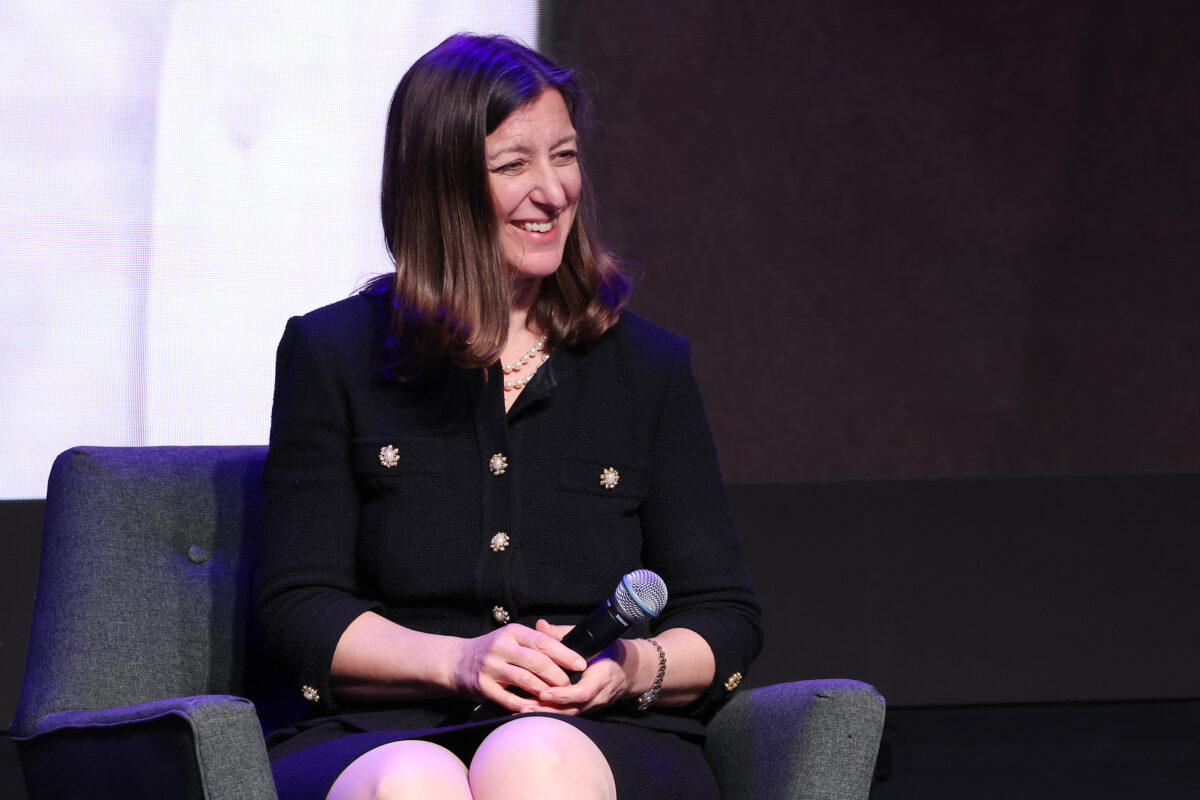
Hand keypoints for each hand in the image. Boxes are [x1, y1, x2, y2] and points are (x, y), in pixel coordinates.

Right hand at [451, 624, 587, 712]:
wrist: (457, 662)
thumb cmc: (493, 650)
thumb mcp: (513, 638)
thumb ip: (538, 640)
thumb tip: (569, 645)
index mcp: (514, 632)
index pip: (544, 642)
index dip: (565, 654)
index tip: (581, 664)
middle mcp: (502, 647)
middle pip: (538, 661)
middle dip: (558, 675)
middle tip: (569, 685)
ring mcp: (491, 667)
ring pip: (526, 680)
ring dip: (545, 691)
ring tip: (556, 697)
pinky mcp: (483, 686)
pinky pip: (509, 699)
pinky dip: (525, 705)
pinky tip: (536, 708)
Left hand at [521, 620, 639, 714]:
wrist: (630, 670)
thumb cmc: (609, 650)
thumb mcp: (592, 638)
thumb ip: (564, 634)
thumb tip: (540, 626)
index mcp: (602, 677)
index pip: (583, 692)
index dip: (563, 695)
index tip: (544, 693)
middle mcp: (598, 696)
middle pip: (573, 709)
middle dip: (548, 709)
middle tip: (525, 706)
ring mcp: (594, 706)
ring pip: (569, 714)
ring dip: (546, 714)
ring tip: (522, 711)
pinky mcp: (587, 709)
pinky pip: (569, 714)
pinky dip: (551, 714)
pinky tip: (531, 711)